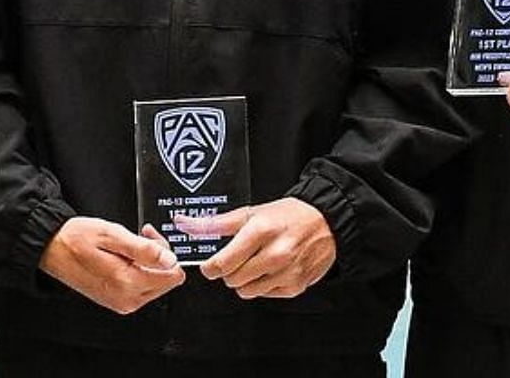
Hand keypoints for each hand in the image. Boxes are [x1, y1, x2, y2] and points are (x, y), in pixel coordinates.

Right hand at [37, 216, 183, 314]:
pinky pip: (141, 288)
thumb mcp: (111, 234)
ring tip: (127, 246)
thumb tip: (169, 259)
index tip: (149, 236)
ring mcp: (122, 302)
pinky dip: (138, 271)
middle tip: (140, 236)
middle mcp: (127, 299)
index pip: (173, 275)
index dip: (167, 251)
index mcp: (127, 283)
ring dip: (148, 263)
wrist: (51, 249)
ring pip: (156, 284)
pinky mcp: (117, 301)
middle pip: (167, 281)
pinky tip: (122, 257)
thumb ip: (143, 249)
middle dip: (159, 257)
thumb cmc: (75, 239)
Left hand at [181, 197, 335, 299]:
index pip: (223, 263)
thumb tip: (184, 223)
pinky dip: (262, 285)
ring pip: (246, 291)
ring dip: (244, 281)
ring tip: (255, 263)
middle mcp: (275, 254)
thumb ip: (214, 223)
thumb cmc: (286, 216)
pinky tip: (270, 270)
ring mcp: (287, 272)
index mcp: (260, 231)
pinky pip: (264, 295)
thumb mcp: (249, 213)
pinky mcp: (295, 286)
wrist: (326, 222)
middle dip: (229, 271)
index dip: (211, 267)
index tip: (210, 265)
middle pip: (232, 279)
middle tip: (238, 258)